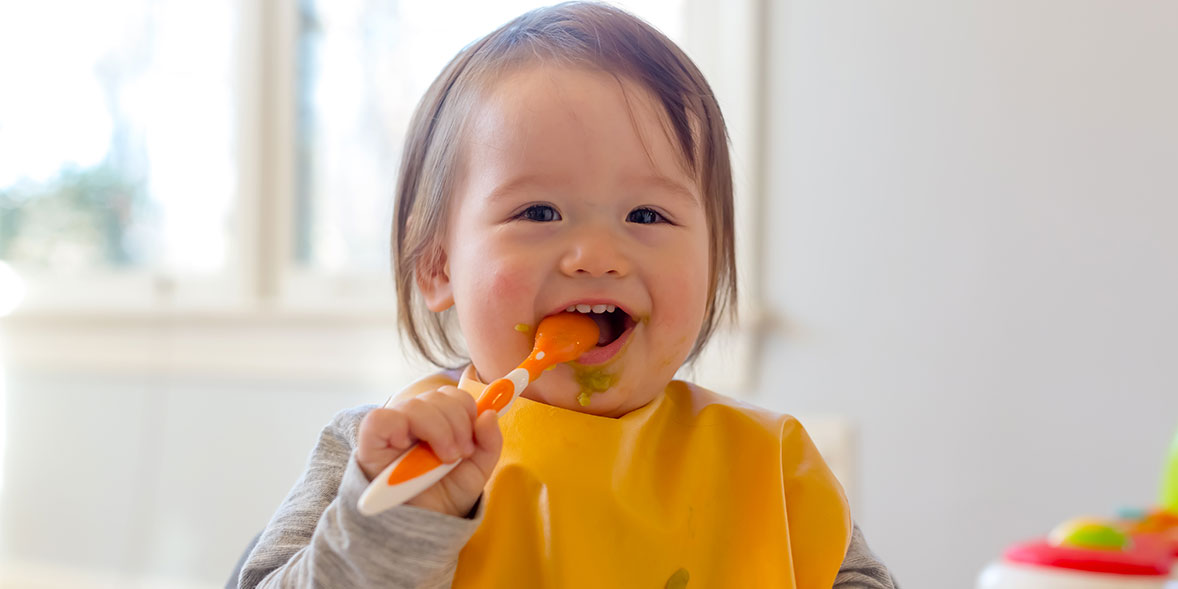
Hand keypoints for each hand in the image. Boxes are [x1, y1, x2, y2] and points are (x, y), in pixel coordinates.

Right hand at [356, 386, 502, 517]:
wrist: (424, 528)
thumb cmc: (445, 496)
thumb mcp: (477, 470)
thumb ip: (489, 442)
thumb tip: (489, 413)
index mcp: (439, 421)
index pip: (452, 395)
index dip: (467, 409)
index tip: (471, 440)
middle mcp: (415, 420)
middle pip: (436, 396)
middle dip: (457, 422)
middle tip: (460, 454)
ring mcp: (393, 429)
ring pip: (415, 405)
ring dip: (438, 429)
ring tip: (444, 458)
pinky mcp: (371, 442)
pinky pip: (380, 419)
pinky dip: (399, 427)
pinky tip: (407, 446)